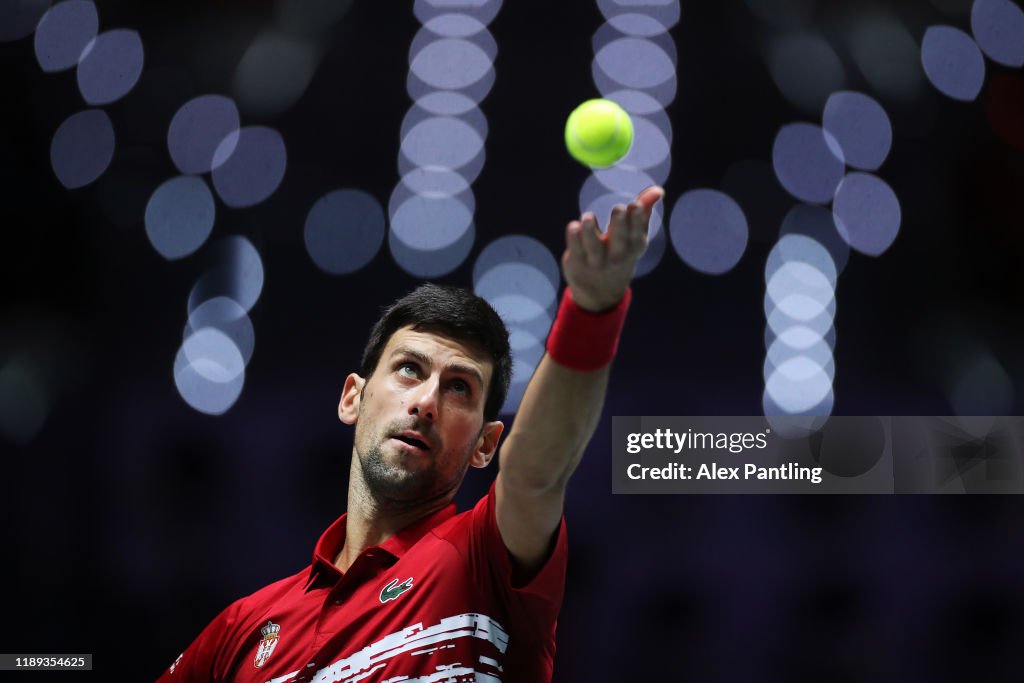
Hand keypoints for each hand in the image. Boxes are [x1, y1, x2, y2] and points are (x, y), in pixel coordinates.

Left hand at [562, 186, 664, 311]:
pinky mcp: (577, 262)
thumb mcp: (635, 237)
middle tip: (618, 208)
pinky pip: (575, 248)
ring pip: (593, 246)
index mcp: (633, 247)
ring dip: (590, 231)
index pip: (636, 233)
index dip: (636, 219)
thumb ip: (644, 211)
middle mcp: (616, 256)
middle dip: (619, 224)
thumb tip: (658, 190)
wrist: (600, 293)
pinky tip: (574, 226)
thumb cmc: (620, 254)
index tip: (635, 204)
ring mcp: (595, 261)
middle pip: (618, 241)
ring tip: (588, 217)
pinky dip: (574, 238)